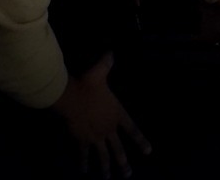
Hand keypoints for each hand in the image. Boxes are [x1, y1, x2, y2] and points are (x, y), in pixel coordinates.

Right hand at [52, 52, 151, 177]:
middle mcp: (108, 128)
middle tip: (128, 174)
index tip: (148, 151)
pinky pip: (83, 154)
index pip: (132, 129)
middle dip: (123, 162)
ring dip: (105, 168)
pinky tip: (84, 171)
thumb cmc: (88, 84)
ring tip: (108, 178)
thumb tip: (112, 52)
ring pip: (102, 155)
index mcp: (116, 114)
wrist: (71, 96)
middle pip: (118, 148)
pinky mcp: (82, 139)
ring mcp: (95, 136)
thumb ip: (107, 63)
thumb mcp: (99, 71)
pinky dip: (83, 162)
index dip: (140, 140)